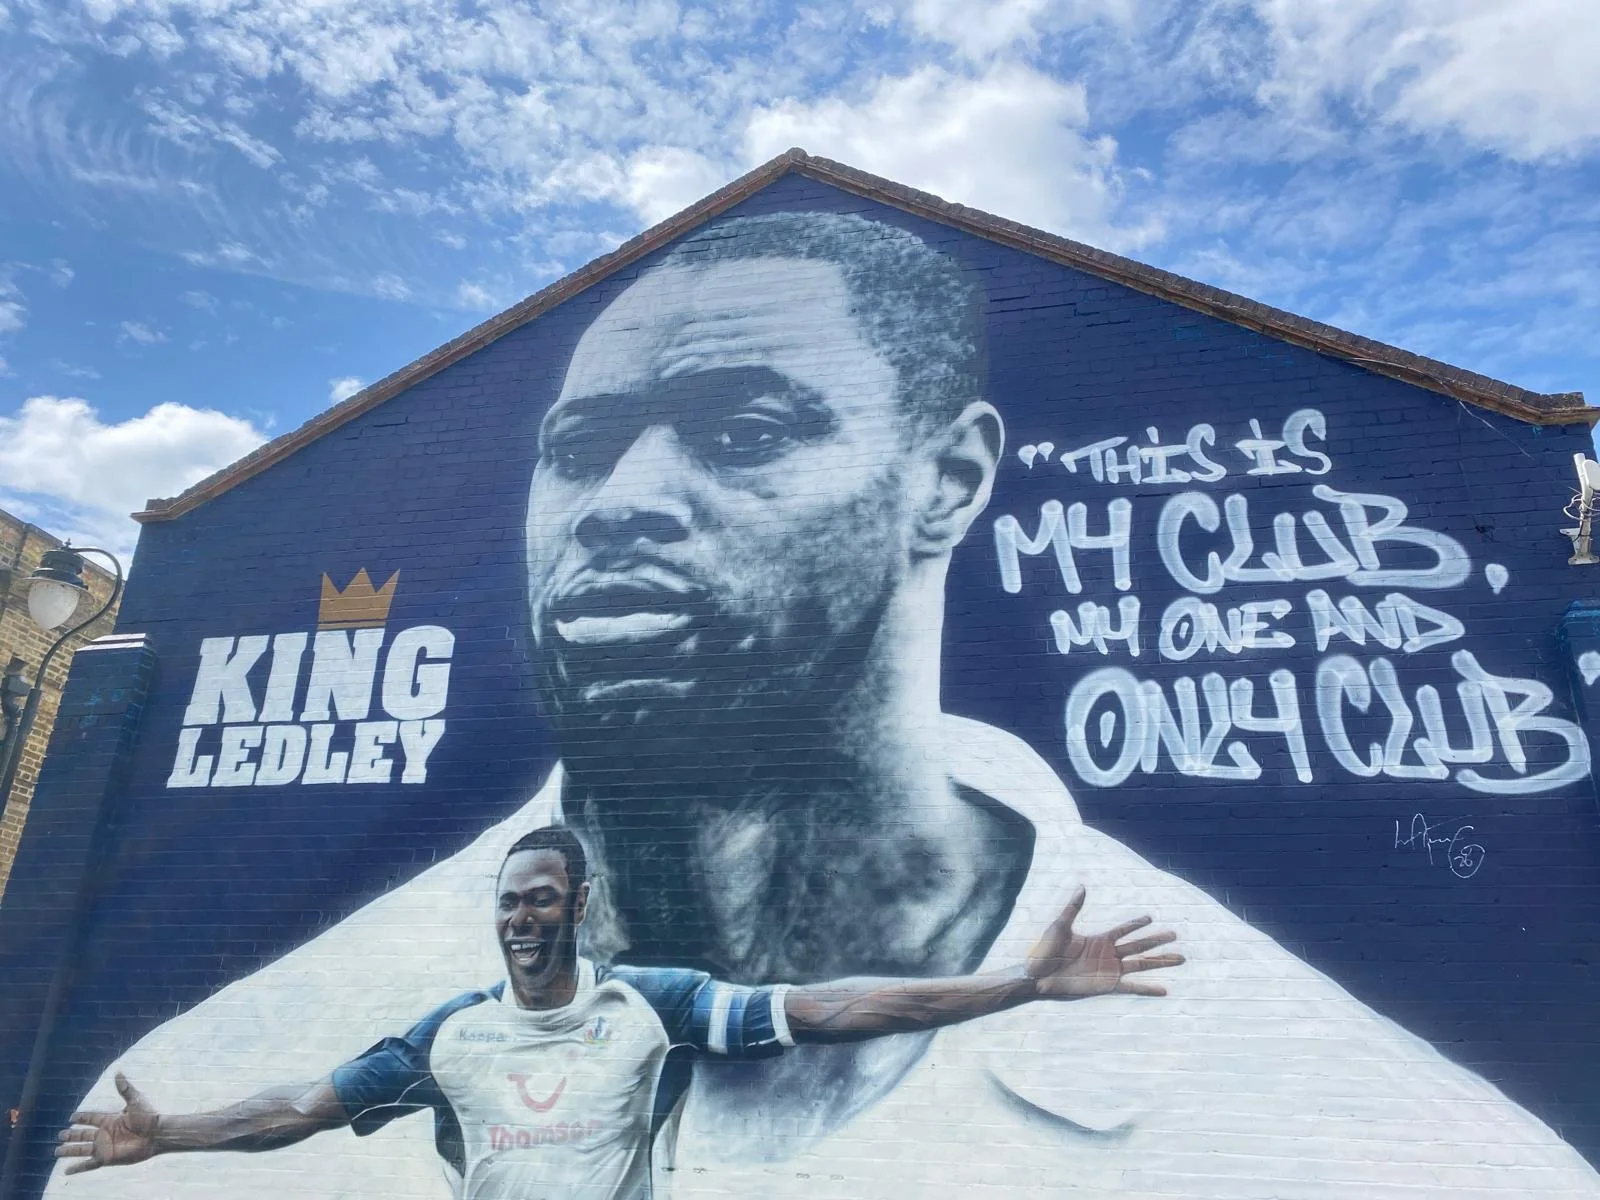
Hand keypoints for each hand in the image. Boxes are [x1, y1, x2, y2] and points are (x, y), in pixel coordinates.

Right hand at [55, 1073, 160, 1174]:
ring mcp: (104, 1147)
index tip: (71, 1118)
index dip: (81, 1118)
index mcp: (110, 1120)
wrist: (156, 1134)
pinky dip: (77, 1168)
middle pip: (83, 1134)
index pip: (91, 1118)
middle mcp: (105, 1134)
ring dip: (69, 1150)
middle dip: (71, 1135)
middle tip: (60, 1135)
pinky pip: (88, 1165)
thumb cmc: (148, 1117)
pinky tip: (66, 1171)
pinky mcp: (106, 1158)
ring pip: (81, 1149)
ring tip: (56, 1151)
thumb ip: (125, 1088)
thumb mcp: (135, 1101)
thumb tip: (118, 1072)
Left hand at [1024, 887, 1182, 998]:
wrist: (1037, 977)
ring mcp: (1110, 971)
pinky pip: (1133, 987)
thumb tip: (1082, 886)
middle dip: (1157, 941)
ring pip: (1141, 965)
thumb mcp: (1060, 927)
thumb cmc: (1044, 951)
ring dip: (1160, 962)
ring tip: (1180, 958)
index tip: (1151, 918)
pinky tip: (1164, 990)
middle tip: (1175, 934)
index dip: (1136, 924)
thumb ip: (1073, 908)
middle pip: (1139, 946)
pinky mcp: (1108, 986)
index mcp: (1098, 940)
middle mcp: (1108, 955)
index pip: (1123, 930)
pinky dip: (1148, 989)